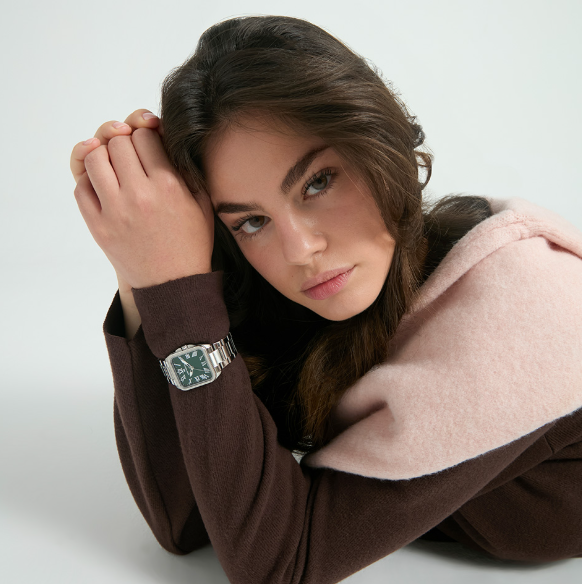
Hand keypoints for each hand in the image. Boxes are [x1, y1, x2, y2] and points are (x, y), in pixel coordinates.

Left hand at [70, 109, 213, 289]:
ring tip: (115, 169)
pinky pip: (81, 188)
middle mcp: (139, 195)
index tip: (149, 147)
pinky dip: (90, 181)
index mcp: (168, 186)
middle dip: (125, 144)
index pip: (144, 136)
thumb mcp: (203, 203)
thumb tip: (162, 137)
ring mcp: (115, 212)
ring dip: (103, 157)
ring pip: (93, 159)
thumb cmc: (191, 243)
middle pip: (117, 143)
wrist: (174, 284)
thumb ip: (186, 168)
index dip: (146, 136)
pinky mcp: (98, 227)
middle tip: (132, 158)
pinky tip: (104, 188)